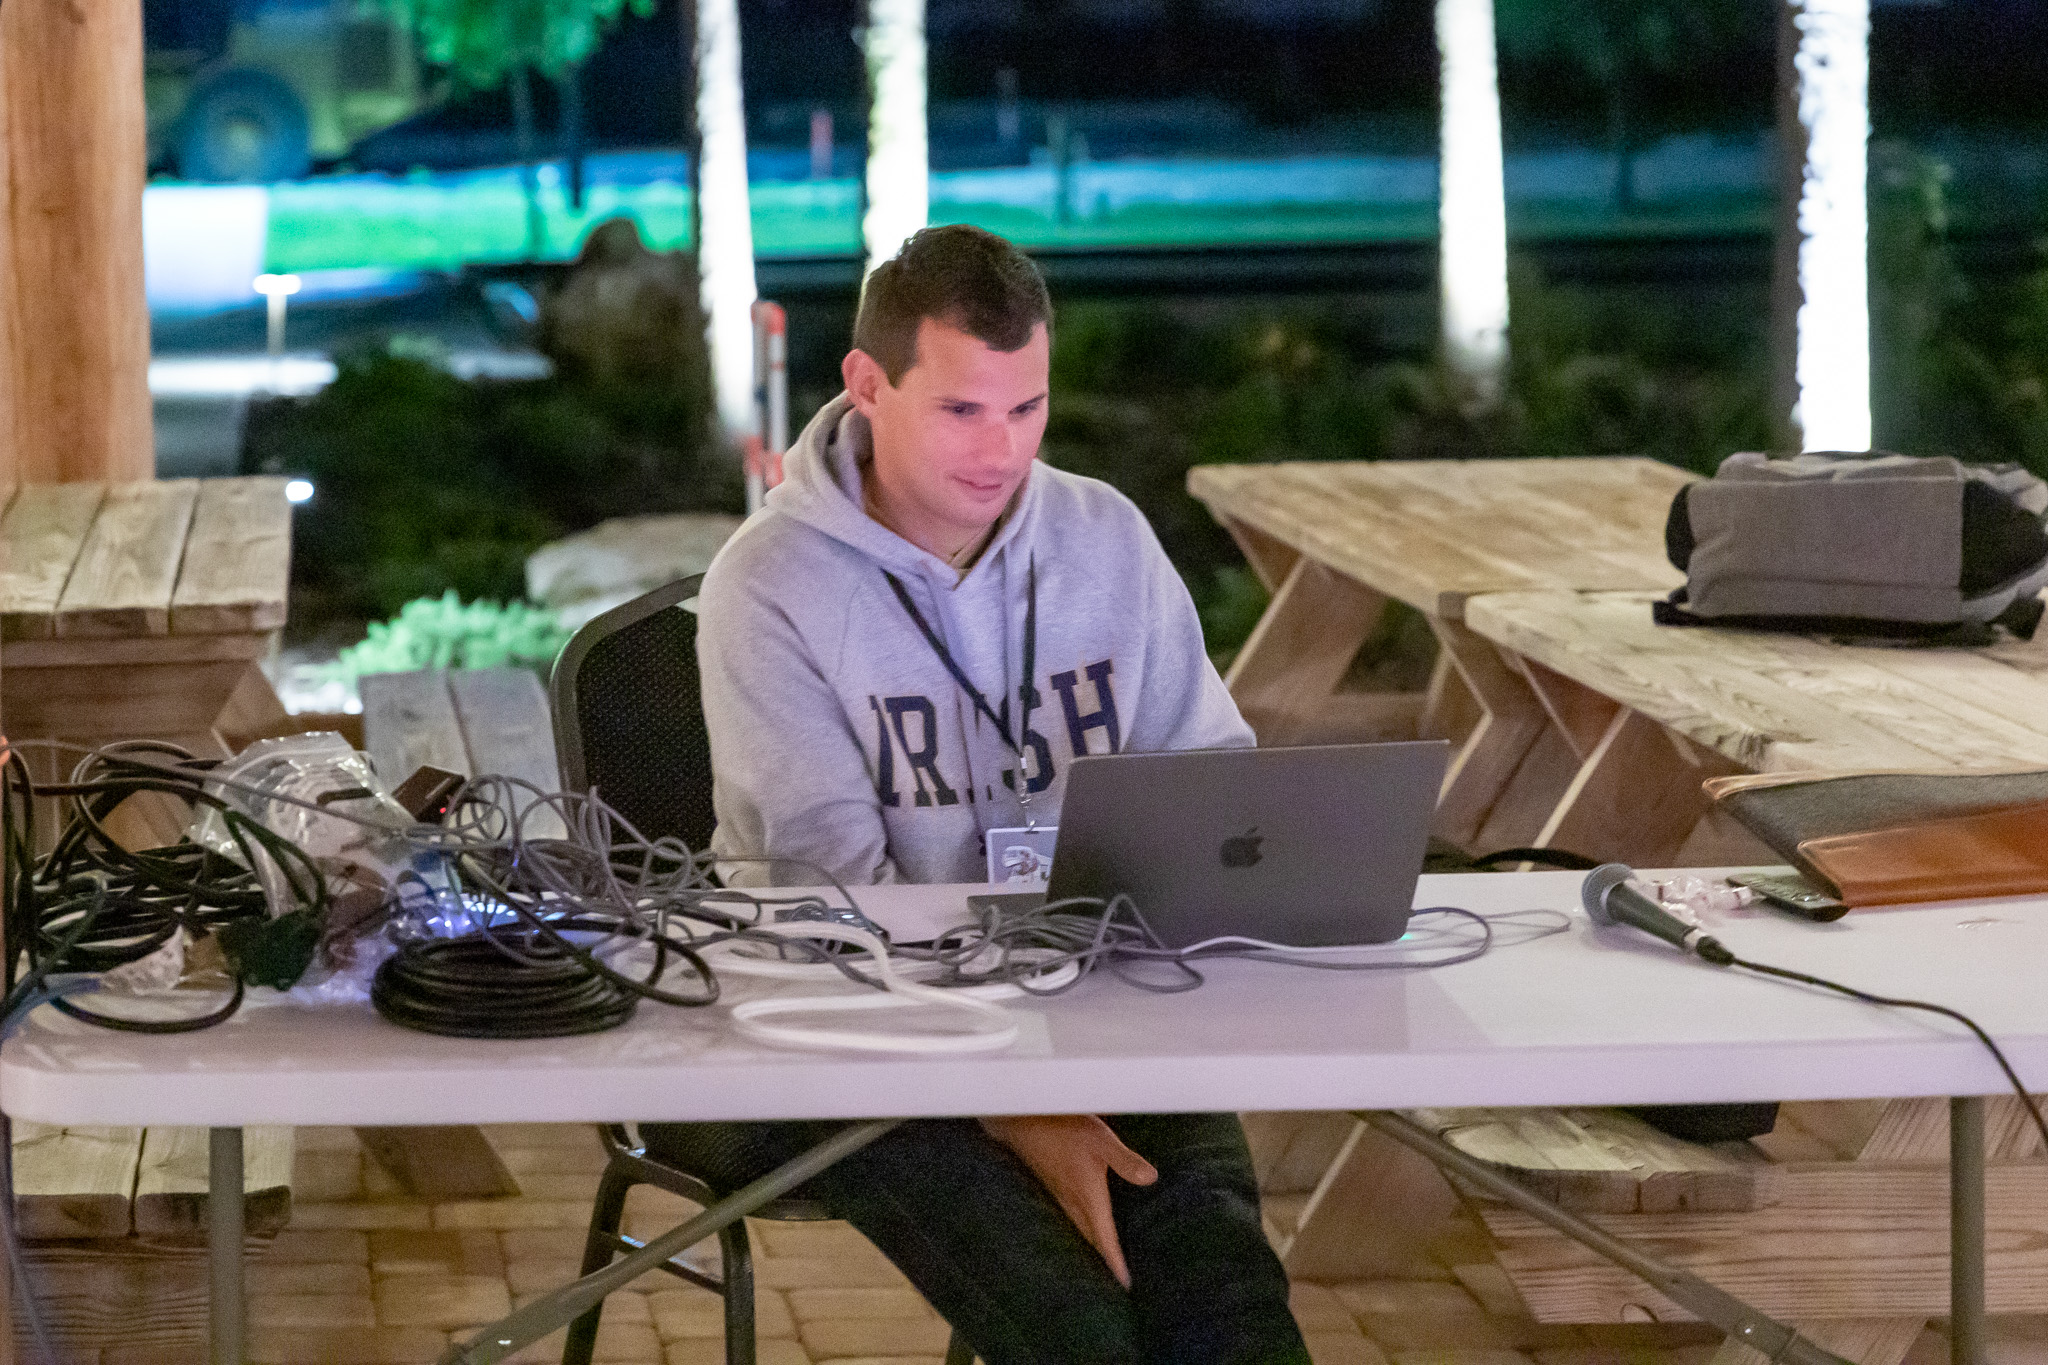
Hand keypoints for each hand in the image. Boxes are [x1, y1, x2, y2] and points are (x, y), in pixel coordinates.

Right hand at [979, 1114, 1158, 1286]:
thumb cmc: (1062, 1128)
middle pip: (1092, 1239)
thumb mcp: (1101, 1140)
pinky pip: (1069, 1216)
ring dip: (1092, 1245)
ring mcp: (1059, 1194)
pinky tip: (1083, 1224)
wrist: (1021, 1121)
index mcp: (1087, 1196)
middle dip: (1104, 1260)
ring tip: (1103, 1260)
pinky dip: (1081, 1228)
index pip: (1105, 1238)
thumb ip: (1125, 1161)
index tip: (1124, 1283)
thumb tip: (1151, 1179)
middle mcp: (1072, 1201)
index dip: (1115, 1262)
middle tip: (1116, 1279)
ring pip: (1079, 1229)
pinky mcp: (1052, 1185)